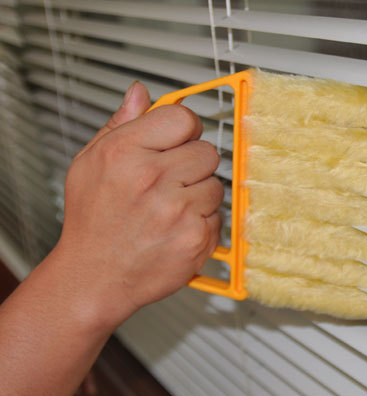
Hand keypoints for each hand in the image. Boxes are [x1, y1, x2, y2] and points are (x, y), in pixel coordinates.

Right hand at [51, 81, 222, 328]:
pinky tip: (175, 229)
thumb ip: (121, 123)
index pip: (182, 118)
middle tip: (169, 182)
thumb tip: (141, 92)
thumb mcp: (91, 162)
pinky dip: (202, 223)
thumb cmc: (93, 220)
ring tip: (168, 209)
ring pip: (216, 185)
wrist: (94, 276)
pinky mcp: (196, 237)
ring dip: (199, 195)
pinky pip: (218, 216)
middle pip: (208, 151)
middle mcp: (151, 178)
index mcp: (125, 152)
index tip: (178, 140)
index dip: (184, 129)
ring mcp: (177, 210)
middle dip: (193, 165)